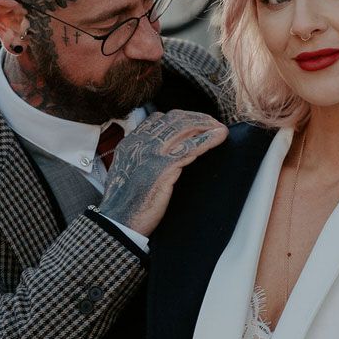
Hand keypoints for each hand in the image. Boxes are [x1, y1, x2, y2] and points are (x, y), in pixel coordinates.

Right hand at [98, 110, 227, 236]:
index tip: (195, 122)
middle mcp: (141, 142)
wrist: (118, 220)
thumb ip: (140, 158)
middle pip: (174, 119)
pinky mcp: (164, 167)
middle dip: (198, 118)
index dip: (181, 118)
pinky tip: (220, 137)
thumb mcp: (126, 172)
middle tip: (213, 124)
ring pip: (184, 128)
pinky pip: (191, 147)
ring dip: (206, 125)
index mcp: (131, 142)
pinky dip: (208, 139)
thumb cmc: (124, 203)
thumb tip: (157, 157)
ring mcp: (152, 153)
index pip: (158, 118)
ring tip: (220, 129)